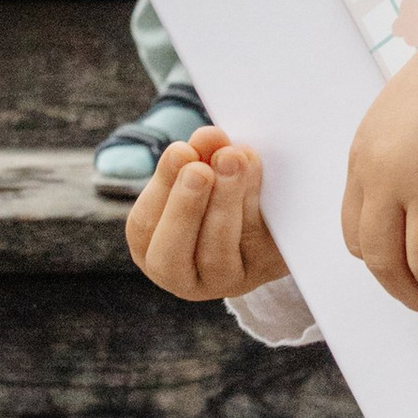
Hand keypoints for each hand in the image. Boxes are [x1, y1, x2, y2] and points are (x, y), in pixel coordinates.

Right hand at [129, 125, 286, 301]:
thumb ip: (197, 157)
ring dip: (224, 201)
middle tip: (200, 169)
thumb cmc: (220, 192)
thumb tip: (208, 137)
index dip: (162, 188)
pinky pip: (255, 244)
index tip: (182, 151)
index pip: (143, 228)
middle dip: (185, 208)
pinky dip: (254, 203)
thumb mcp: (201, 174)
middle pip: (171, 256)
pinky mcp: (262, 270)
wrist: (274, 222)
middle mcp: (185, 278)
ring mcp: (225, 280)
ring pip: (217, 252)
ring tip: (233, 159)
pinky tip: (254, 169)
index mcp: (154, 253)